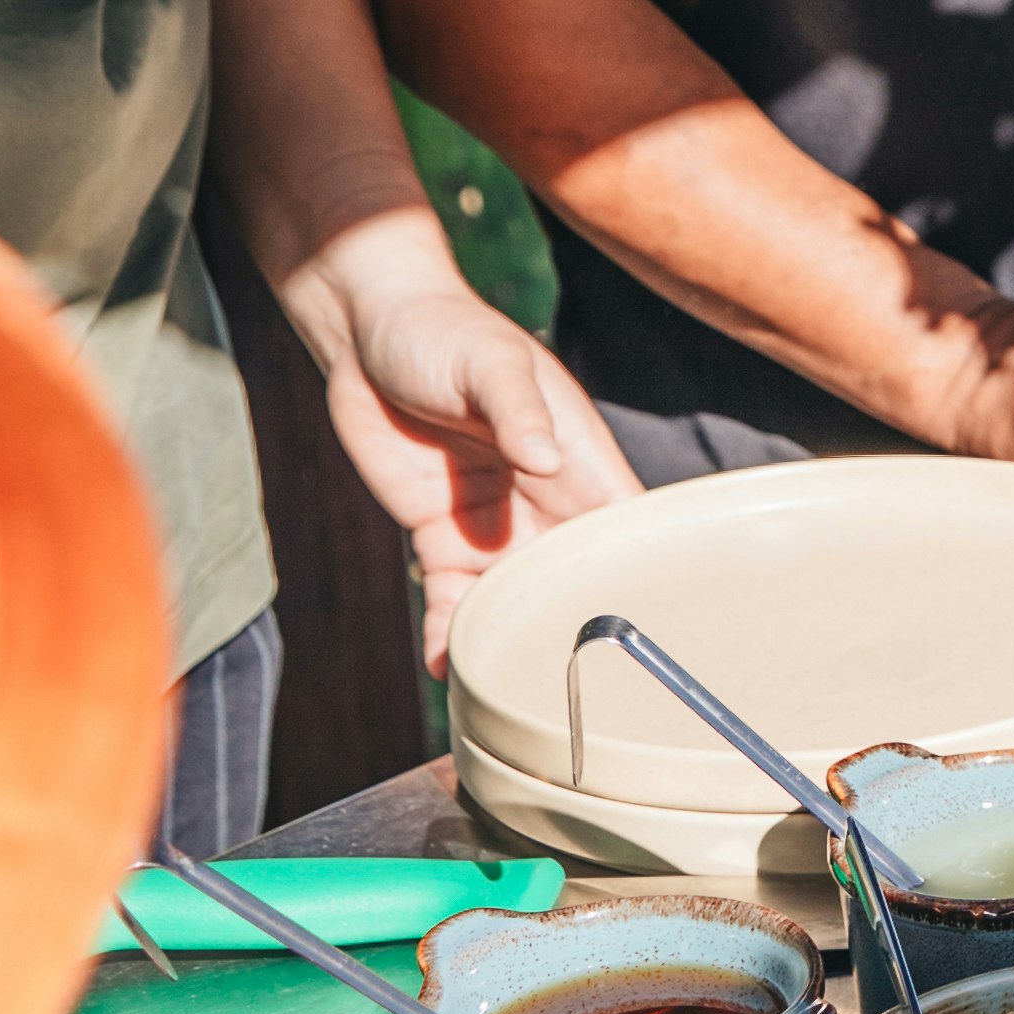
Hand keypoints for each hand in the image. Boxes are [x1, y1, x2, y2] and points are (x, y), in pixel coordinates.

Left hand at [285, 216, 635, 664]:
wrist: (366, 333)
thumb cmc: (444, 331)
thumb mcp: (486, 361)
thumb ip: (518, 411)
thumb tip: (545, 460)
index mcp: (576, 454)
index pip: (625, 522)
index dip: (642, 570)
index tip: (648, 621)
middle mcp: (546, 497)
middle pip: (575, 577)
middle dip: (572, 626)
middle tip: (568, 679)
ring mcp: (494, 522)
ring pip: (514, 599)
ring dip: (506, 638)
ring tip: (497, 682)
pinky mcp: (442, 535)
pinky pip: (454, 596)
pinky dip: (449, 630)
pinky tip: (443, 664)